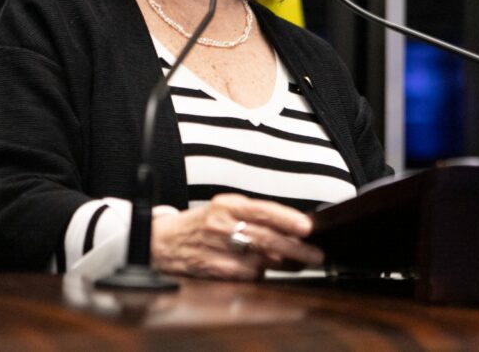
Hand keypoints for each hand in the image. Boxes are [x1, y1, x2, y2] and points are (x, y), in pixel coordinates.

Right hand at [151, 193, 323, 279]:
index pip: (262, 210)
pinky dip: (260, 274)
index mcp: (227, 205)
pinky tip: (266, 271)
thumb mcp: (225, 209)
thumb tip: (292, 227)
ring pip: (259, 259)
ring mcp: (217, 249)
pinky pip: (246, 275)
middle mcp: (221, 224)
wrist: (163, 241)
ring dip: (283, 264)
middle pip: (265, 237)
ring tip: (299, 264)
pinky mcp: (213, 269)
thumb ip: (254, 216)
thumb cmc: (200, 224)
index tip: (307, 227)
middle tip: (315, 254)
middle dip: (295, 248)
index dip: (287, 218)